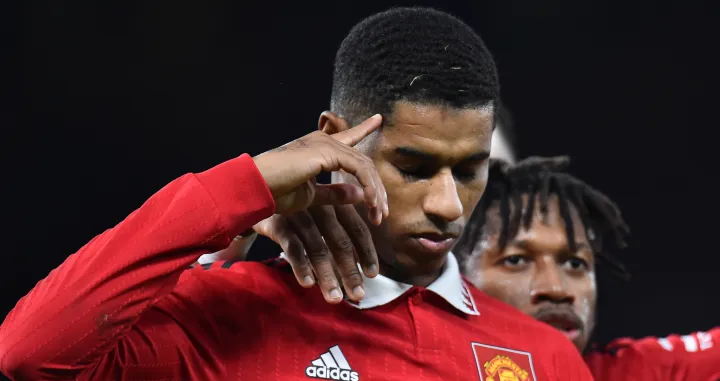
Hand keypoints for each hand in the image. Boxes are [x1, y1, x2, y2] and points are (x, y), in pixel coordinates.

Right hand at [253, 115, 387, 223]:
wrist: (255, 188)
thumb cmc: (275, 193)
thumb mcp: (311, 196)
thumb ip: (335, 193)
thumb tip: (359, 194)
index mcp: (318, 149)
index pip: (348, 136)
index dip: (364, 128)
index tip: (377, 119)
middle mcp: (324, 141)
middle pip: (362, 161)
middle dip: (376, 189)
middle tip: (382, 214)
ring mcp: (325, 143)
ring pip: (364, 166)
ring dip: (375, 193)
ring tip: (378, 215)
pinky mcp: (326, 151)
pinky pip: (358, 169)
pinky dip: (368, 188)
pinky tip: (370, 204)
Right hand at [254, 204, 376, 303]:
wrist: (258, 197)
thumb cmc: (298, 212)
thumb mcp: (322, 215)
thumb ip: (342, 235)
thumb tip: (364, 267)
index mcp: (336, 202)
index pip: (357, 229)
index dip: (367, 252)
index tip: (373, 275)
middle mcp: (320, 206)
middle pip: (341, 242)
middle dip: (350, 271)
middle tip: (358, 295)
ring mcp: (299, 214)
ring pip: (318, 248)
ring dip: (327, 276)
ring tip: (335, 299)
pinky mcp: (278, 223)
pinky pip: (293, 247)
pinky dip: (301, 266)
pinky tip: (308, 284)